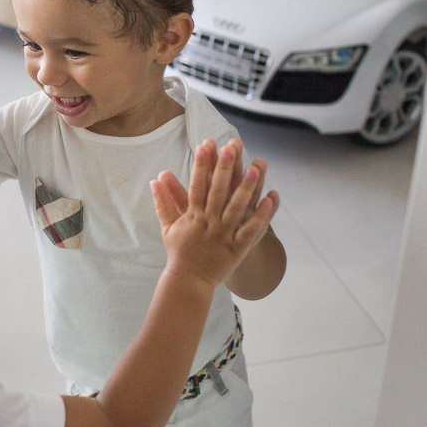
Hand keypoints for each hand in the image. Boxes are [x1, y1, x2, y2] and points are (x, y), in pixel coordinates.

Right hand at [151, 139, 277, 287]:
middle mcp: (208, 224)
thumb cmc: (179, 252)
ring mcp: (224, 236)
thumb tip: (155, 180)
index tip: (205, 146)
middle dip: (224, 169)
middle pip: (217, 192)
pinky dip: (262, 215)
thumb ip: (163, 202)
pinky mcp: (237, 248)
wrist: (188, 281)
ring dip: (246, 188)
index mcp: (192, 217)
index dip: (201, 166)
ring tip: (255, 167)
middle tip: (231, 147)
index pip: (196, 186)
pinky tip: (272, 198)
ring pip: (236, 209)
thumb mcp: (168, 226)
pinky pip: (251, 230)